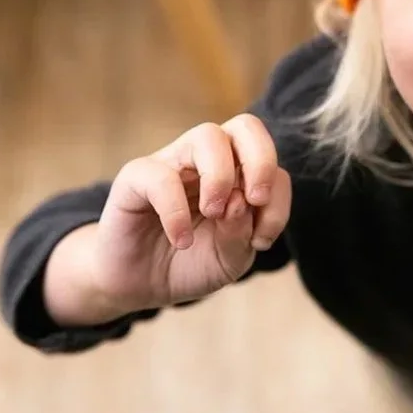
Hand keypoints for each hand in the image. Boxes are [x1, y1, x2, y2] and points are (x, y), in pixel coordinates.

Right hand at [65, 116, 290, 319]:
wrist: (140, 285)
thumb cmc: (191, 263)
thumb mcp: (229, 259)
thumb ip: (242, 233)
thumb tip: (241, 201)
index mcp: (237, 174)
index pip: (272, 162)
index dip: (277, 198)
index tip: (261, 240)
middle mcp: (207, 160)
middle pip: (246, 126)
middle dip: (261, 162)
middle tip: (254, 201)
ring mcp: (172, 163)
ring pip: (207, 135)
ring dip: (221, 177)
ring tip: (214, 214)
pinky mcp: (136, 178)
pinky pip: (160, 176)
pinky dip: (177, 211)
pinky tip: (181, 240)